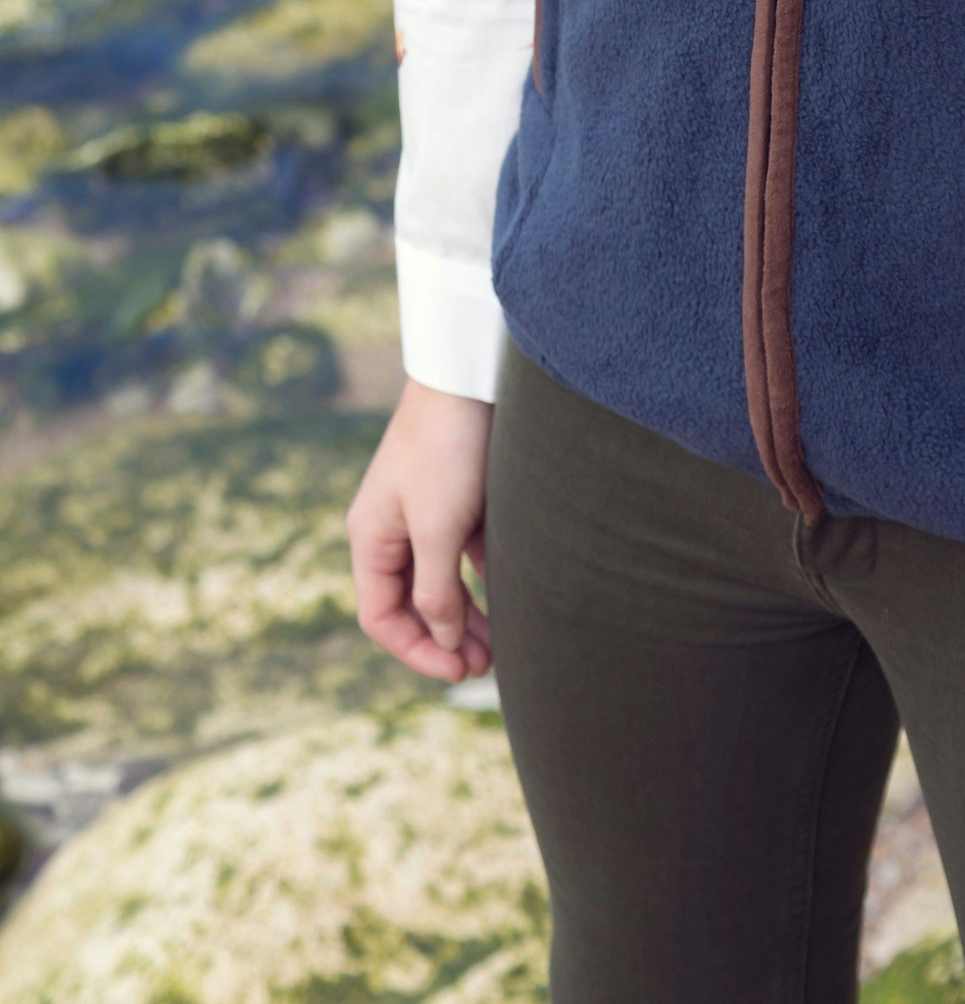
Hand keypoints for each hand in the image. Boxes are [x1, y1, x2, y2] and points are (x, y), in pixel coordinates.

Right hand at [347, 375, 495, 682]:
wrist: (470, 376)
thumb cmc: (446, 449)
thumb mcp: (438, 527)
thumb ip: (436, 589)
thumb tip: (444, 638)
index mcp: (370, 538)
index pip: (381, 616)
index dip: (416, 649)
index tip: (456, 669)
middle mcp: (391, 529)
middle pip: (411, 603)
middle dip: (446, 638)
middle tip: (485, 666)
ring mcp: (424, 512)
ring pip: (441, 580)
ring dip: (467, 614)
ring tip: (500, 646)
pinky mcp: (456, 496)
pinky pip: (463, 552)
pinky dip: (481, 577)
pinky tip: (513, 593)